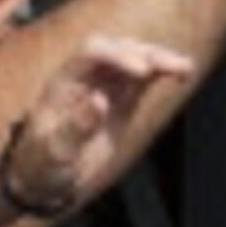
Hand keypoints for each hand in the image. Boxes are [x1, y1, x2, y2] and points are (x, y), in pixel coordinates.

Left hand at [0, 36, 198, 226]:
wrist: (43, 178)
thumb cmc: (40, 164)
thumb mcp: (52, 152)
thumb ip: (75, 128)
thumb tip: (99, 102)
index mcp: (63, 83)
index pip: (91, 53)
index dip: (118, 56)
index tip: (142, 71)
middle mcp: (84, 78)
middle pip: (117, 49)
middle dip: (144, 53)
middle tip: (169, 66)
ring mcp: (103, 87)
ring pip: (134, 59)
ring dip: (159, 59)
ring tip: (185, 67)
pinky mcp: (120, 100)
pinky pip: (144, 78)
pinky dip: (163, 72)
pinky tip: (182, 73)